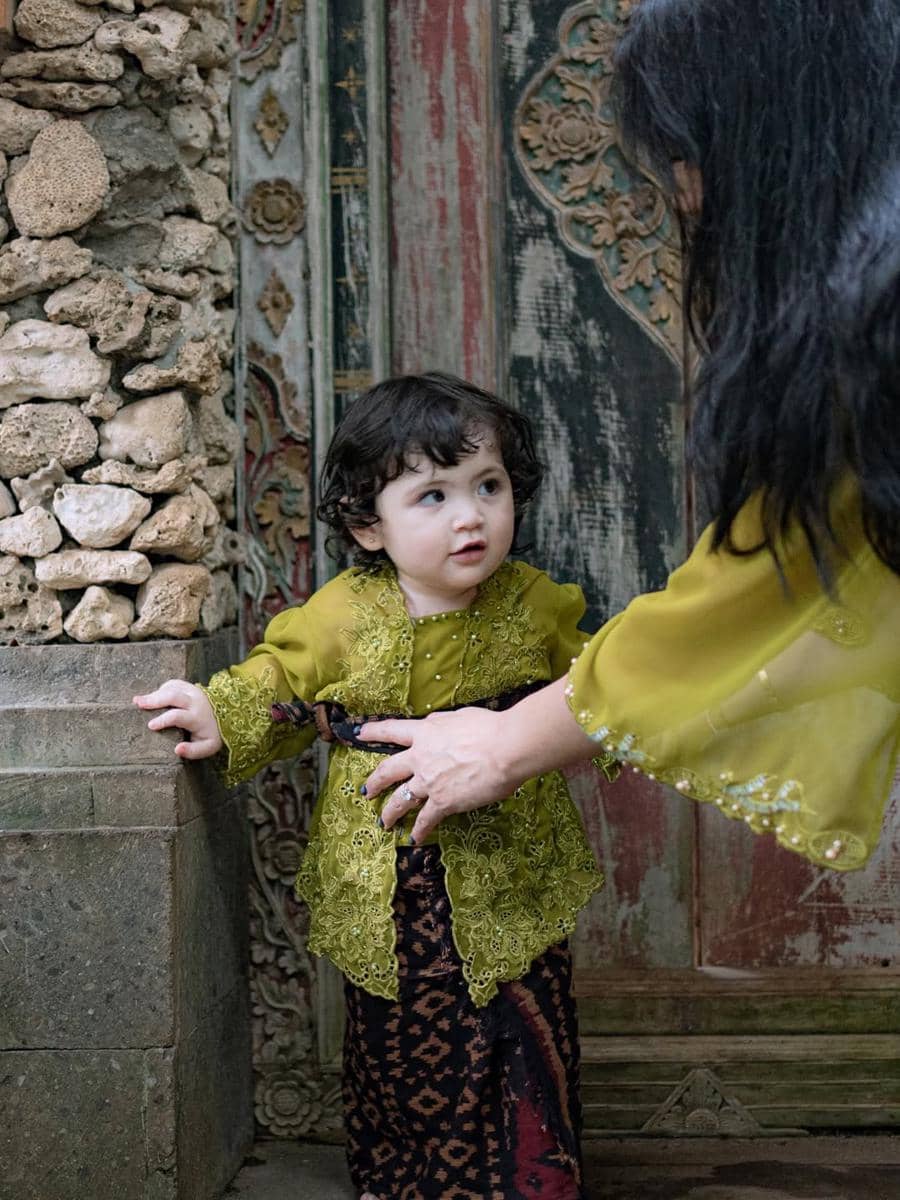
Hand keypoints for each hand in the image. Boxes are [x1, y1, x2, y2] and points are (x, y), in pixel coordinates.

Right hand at [133, 679, 222, 759]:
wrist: (228, 717)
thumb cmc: (213, 734)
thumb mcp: (208, 747)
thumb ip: (193, 751)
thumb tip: (176, 749)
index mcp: (197, 717)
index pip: (177, 716)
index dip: (163, 720)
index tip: (150, 725)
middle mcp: (195, 701)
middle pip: (172, 696)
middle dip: (154, 699)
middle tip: (138, 704)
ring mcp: (193, 691)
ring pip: (172, 687)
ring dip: (154, 693)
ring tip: (138, 700)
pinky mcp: (190, 687)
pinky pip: (174, 684)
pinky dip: (162, 689)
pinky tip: (153, 697)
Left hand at [360, 677, 596, 842]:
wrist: (505, 748)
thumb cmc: (490, 728)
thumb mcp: (460, 716)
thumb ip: (442, 722)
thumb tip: (434, 724)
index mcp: (426, 732)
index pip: (392, 730)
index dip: (373, 732)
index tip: (359, 734)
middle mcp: (420, 757)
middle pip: (387, 771)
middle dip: (374, 782)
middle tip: (365, 791)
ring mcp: (429, 781)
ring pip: (400, 800)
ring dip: (389, 812)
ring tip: (383, 821)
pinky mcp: (442, 802)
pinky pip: (425, 820)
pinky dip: (419, 831)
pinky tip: (414, 838)